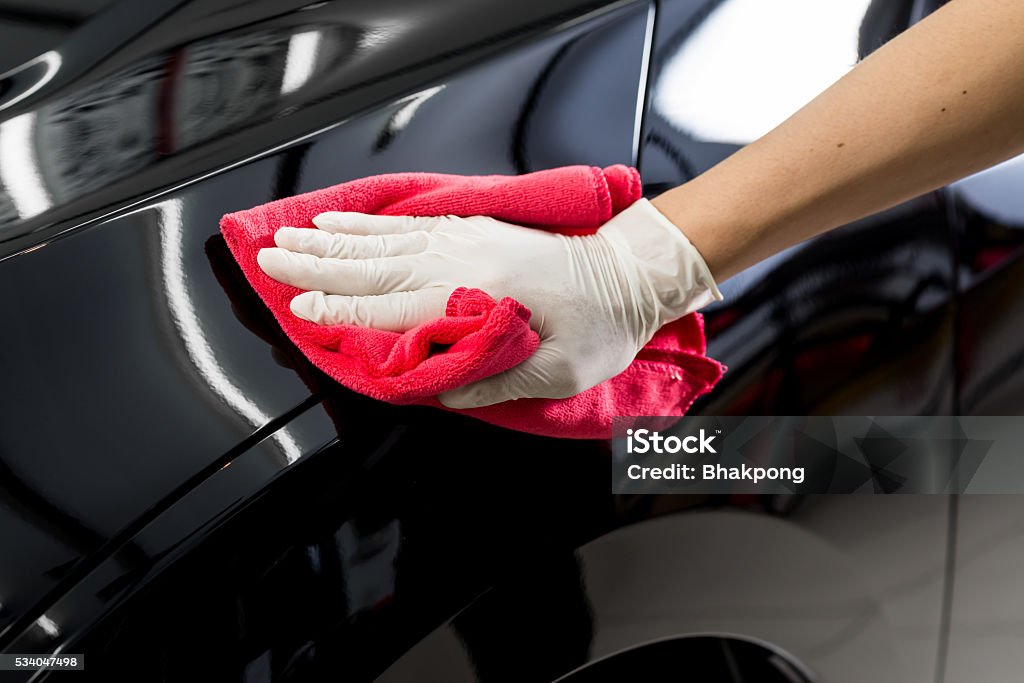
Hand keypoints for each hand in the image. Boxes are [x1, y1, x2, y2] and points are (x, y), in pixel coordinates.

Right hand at [256, 198, 721, 407]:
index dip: (340, 313)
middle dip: (315, 266)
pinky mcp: (473, 230)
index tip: (296, 312)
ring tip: (288, 238)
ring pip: (382, 241)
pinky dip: (370, 223)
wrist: (630, 272)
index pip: (391, 310)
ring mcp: (465, 240)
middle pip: (373, 266)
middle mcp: (462, 262)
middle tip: (265, 260)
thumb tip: (436, 388)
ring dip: (331, 240)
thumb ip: (492, 380)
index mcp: (478, 299)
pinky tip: (344, 220)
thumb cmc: (601, 327)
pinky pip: (409, 224)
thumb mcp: (557, 373)